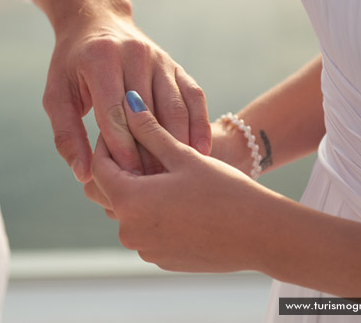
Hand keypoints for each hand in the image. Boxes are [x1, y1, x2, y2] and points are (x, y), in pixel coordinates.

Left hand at [18, 0, 210, 183]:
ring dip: (178, 144)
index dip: (121, 148)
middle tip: (154, 188)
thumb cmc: (71, 65)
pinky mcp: (175, 65)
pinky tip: (201, 152)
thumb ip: (66, 135)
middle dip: (150, 152)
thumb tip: (83, 175)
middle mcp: (134, 55)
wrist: (97, 20)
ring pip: (174, 107)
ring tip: (177, 178)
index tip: (126, 180)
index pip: (114, 112)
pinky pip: (192, 96)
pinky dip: (199, 124)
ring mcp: (159, 58)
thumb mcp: (57, 95)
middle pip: (148, 114)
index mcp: (101, 60)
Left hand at [89, 93, 276, 272]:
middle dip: (117, 167)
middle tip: (138, 145)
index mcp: (129, 202)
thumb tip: (128, 102)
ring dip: (135, 190)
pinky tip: (174, 196)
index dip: (108, 142)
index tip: (123, 126)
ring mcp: (144, 249)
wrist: (261, 234)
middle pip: (106, 191)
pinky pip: (144, 230)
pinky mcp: (160, 259)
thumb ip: (149, 130)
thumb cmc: (224, 190)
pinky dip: (151, 212)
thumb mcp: (183, 155)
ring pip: (126, 211)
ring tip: (159, 168)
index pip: (99, 166)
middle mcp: (129, 230)